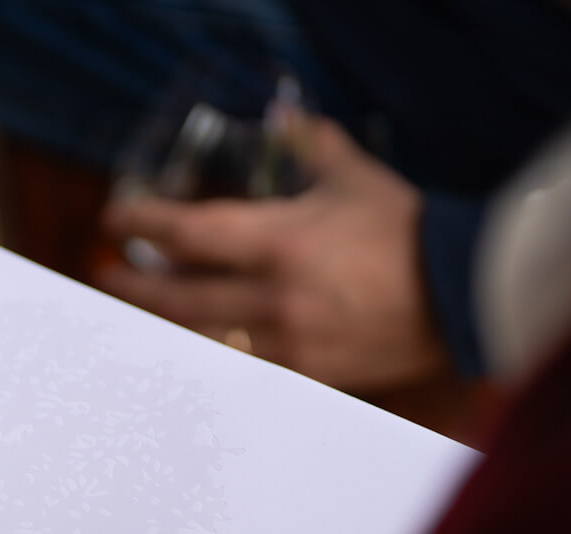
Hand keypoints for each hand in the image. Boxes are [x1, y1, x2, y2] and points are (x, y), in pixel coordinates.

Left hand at [100, 115, 449, 391]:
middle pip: (176, 298)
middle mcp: (271, 297)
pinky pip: (240, 369)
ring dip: (164, 324)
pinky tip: (193, 348)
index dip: (141, 225)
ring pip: (201, 340)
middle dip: (133, 286)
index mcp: (279, 242)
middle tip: (108, 276)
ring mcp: (285, 343)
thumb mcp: (357, 180)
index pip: (186, 233)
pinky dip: (211, 355)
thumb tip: (288, 120)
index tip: (115, 219)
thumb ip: (314, 147)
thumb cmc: (408, 232)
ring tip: (139, 314)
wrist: (462, 295)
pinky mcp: (305, 376)